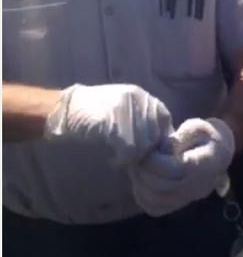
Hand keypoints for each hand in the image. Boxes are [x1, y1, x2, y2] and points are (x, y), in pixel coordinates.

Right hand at [44, 84, 173, 164]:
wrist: (63, 111)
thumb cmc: (93, 113)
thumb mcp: (123, 108)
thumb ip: (143, 119)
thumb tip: (161, 142)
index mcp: (142, 96)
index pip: (164, 119)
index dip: (159, 137)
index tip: (150, 150)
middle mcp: (138, 100)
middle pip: (156, 134)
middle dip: (147, 150)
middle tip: (132, 158)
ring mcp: (127, 111)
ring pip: (144, 144)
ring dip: (134, 157)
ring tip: (120, 158)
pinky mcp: (115, 124)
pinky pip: (129, 150)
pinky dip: (122, 160)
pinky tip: (112, 160)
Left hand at [130, 118, 234, 216]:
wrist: (219, 155)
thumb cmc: (206, 137)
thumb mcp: (198, 128)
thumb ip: (182, 136)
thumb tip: (164, 148)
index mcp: (204, 166)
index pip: (174, 169)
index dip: (155, 160)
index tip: (148, 148)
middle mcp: (197, 187)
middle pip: (163, 186)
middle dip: (145, 171)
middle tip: (138, 156)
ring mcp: (187, 199)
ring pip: (156, 200)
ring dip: (141, 183)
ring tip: (138, 166)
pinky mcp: (178, 205)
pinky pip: (155, 208)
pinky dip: (142, 196)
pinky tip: (141, 179)